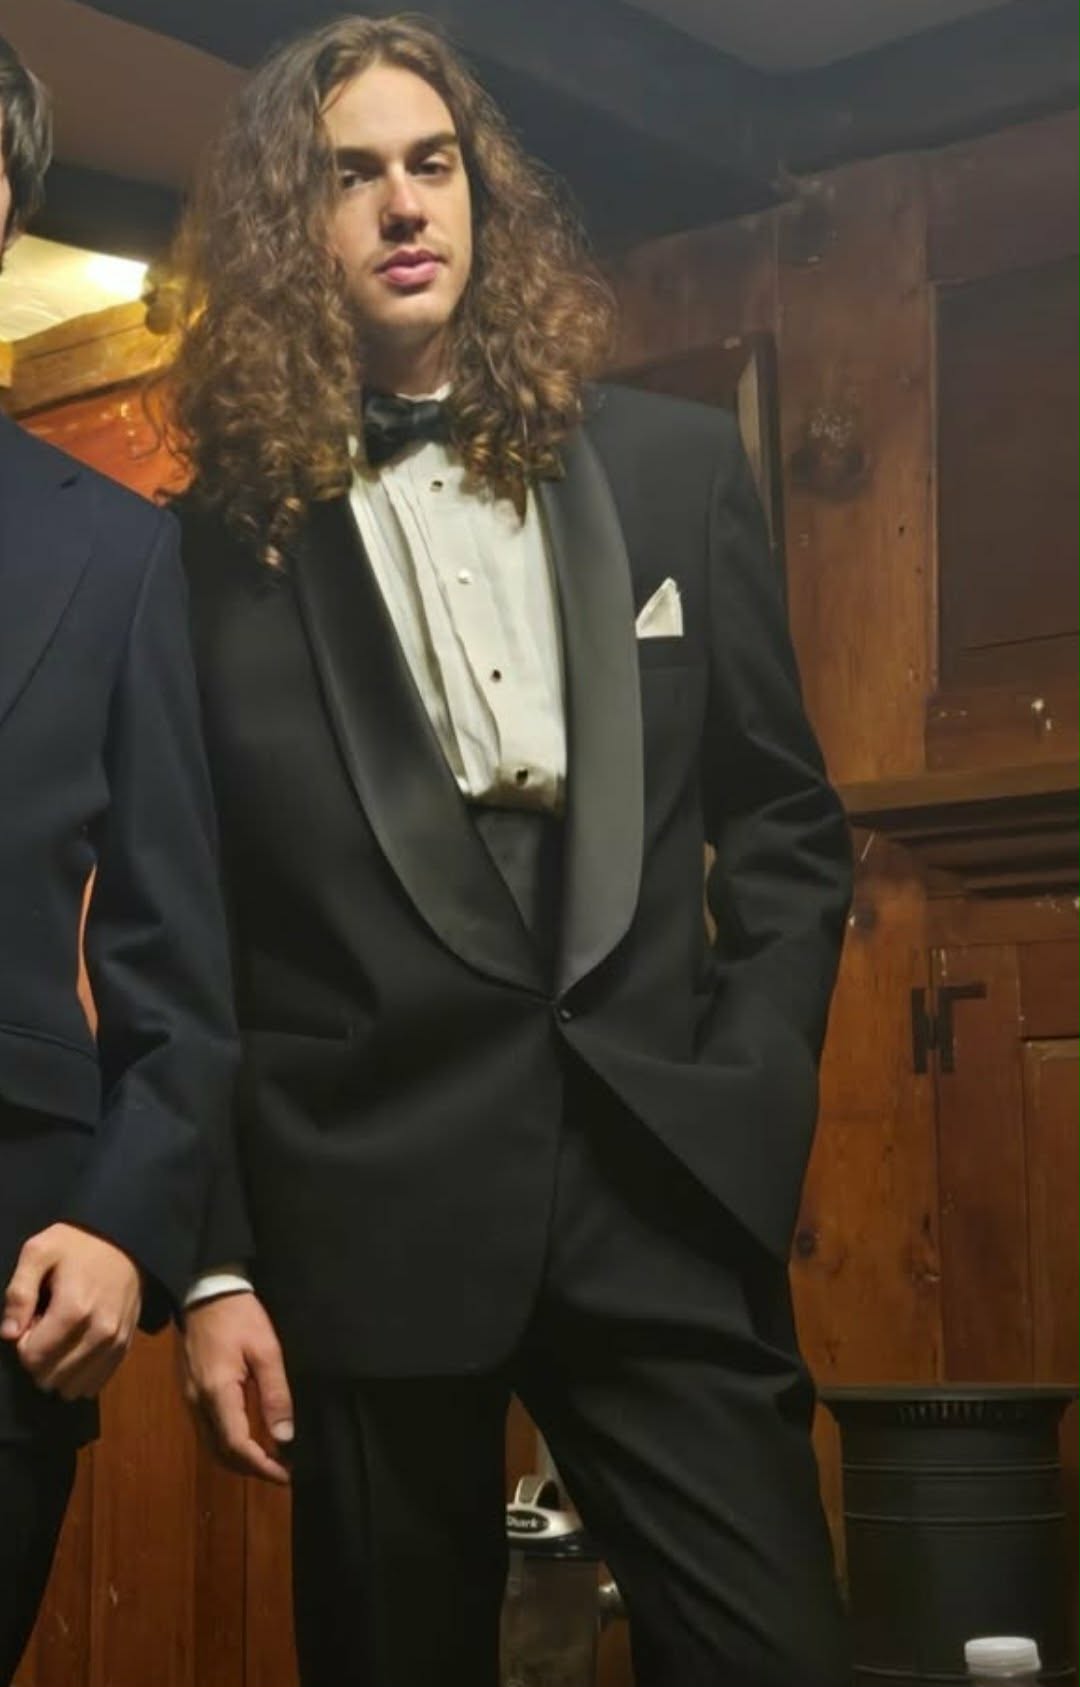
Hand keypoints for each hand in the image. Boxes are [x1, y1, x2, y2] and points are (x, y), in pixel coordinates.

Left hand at [2, 1223, 142, 1399]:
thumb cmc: (77, 1244)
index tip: (32, 1319)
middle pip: (50, 1377)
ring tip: (62, 1339)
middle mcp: (99, 1332)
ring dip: (59, 1369)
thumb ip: (19, 1291)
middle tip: (45, 1328)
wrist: (124, 1240)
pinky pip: (95, 1384)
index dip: (23, 1342)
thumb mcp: (39, 1252)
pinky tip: (76, 1352)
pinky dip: (79, 1376)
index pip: (32, 1358)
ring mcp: (115, 1343)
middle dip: (39, 1358)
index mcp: (74, 1309)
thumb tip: (9, 1333)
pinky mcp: (125, 1348)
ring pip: (72, 1387)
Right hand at [182, 1292, 292, 1483]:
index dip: (262, 1466)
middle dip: (252, 1469)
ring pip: (212, 1446)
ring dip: (240, 1460)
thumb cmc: (239, 1315)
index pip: (237, 1446)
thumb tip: (284, 1437)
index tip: (287, 1475)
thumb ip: (275, 1395)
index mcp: (217, 1393)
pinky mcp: (190, 1393)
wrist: (204, 1290)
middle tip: (283, 1472)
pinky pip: (208, 1431)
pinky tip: (250, 1439)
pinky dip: (230, 1444)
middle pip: (222, 1454)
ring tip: (271, 1460)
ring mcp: (190, 1399)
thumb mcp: (266, 1350)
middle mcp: (197, 1403)